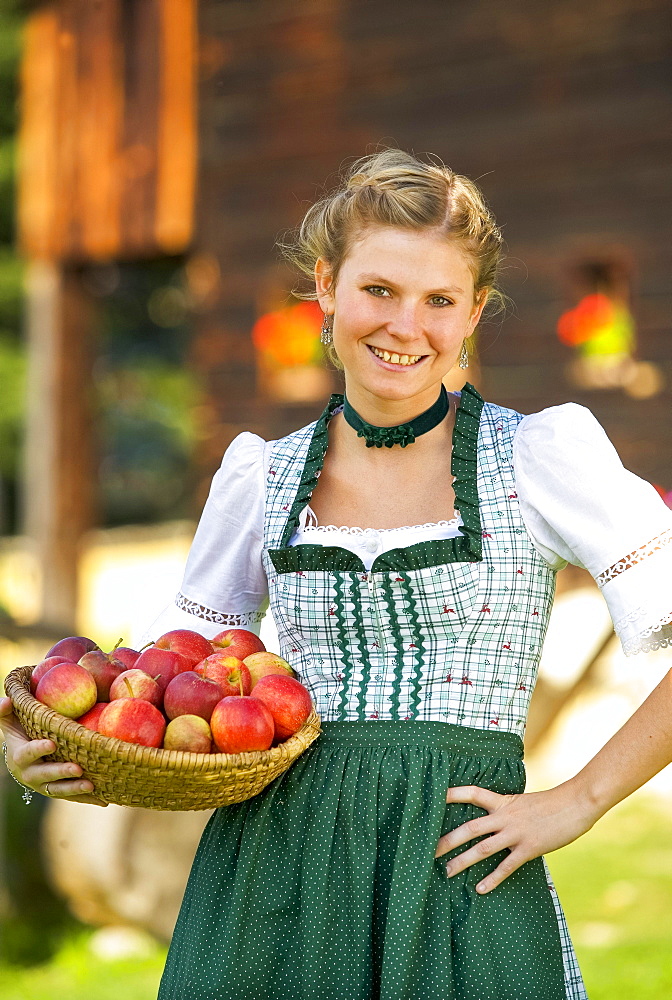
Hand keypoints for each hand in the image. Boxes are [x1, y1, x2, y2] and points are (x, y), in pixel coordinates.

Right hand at [0, 696, 106, 805]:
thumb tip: (7, 700)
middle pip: (45, 776)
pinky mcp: (57, 791)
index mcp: (20, 757)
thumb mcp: (10, 722)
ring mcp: (44, 785)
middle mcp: (31, 774)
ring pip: (58, 790)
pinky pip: (71, 797)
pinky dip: (86, 799)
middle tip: (77, 768)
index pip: (28, 753)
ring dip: (74, 789)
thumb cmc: (19, 733)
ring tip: (91, 786)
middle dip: (61, 772)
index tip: (52, 744)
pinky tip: (104, 800)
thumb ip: (4, 711)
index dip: (38, 749)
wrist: (21, 759)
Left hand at [434, 781, 595, 893]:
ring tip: (446, 871)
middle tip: (428, 850)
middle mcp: (504, 817)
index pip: (472, 793)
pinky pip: (506, 866)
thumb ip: (507, 810)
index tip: (433, 797)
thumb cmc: (551, 803)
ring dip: (462, 860)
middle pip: (469, 827)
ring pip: (482, 848)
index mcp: (503, 802)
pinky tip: (480, 889)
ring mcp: (515, 833)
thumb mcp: (523, 802)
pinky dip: (492, 879)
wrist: (576, 804)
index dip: (452, 794)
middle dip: (447, 840)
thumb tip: (495, 820)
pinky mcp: (528, 848)